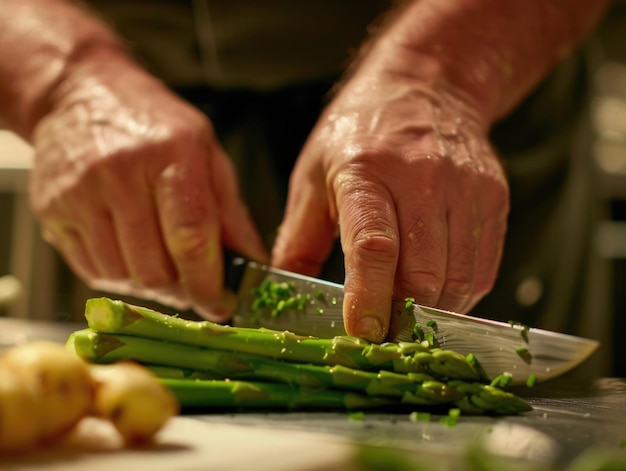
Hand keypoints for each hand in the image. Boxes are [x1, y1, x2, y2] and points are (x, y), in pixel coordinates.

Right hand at [29, 53, 267, 318]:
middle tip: (192, 283)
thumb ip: (231, 213)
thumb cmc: (155, 127)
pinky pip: (91, 270)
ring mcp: (77, 192)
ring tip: (161, 260)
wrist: (82, 96)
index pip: (190, 236)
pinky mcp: (51, 211)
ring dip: (149, 285)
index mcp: (170, 153)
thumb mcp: (207, 154)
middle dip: (181, 289)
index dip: (208, 283)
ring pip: (121, 276)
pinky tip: (130, 250)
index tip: (221, 304)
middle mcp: (118, 172)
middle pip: (153, 268)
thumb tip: (254, 266)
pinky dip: (119, 274)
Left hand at [272, 70, 508, 341]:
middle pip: (423, 275)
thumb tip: (284, 291)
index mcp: (367, 171)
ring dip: (431, 311)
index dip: (368, 296)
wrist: (427, 86)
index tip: (361, 332)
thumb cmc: (361, 132)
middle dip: (402, 316)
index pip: (374, 246)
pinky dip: (457, 293)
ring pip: (458, 280)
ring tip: (406, 310)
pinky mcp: (494, 198)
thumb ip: (298, 236)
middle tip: (381, 329)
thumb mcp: (314, 174)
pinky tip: (434, 288)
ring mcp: (467, 188)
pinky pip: (482, 269)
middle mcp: (424, 178)